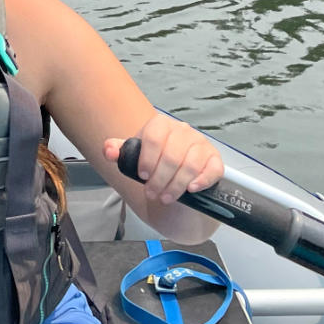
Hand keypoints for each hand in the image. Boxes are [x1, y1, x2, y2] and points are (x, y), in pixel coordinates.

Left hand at [104, 111, 222, 205]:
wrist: (175, 176)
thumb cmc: (154, 163)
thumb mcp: (135, 157)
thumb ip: (120, 152)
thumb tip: (108, 150)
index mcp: (161, 125)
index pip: (154, 137)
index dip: (147, 159)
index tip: (142, 176)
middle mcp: (183, 131)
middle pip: (172, 155)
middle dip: (160, 179)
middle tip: (152, 195)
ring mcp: (201, 144)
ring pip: (190, 165)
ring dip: (176, 185)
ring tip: (165, 198)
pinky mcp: (215, 159)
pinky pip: (213, 169)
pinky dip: (202, 181)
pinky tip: (191, 190)